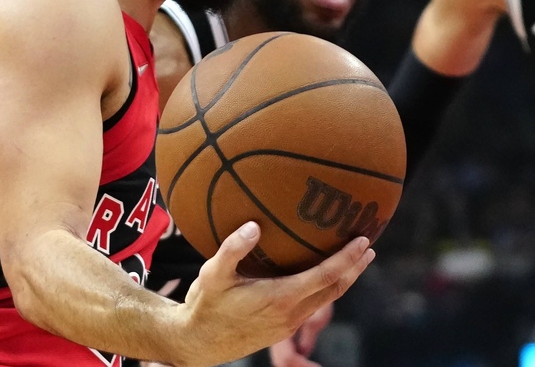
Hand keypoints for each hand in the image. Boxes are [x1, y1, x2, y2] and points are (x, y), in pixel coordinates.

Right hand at [175, 222, 372, 366]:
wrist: (199, 342)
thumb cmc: (206, 306)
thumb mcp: (212, 274)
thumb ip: (233, 249)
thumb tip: (253, 226)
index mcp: (281, 298)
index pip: (325, 276)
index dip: (347, 258)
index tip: (363, 240)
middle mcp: (291, 313)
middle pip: (335, 290)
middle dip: (355, 268)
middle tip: (369, 247)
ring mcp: (289, 323)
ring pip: (325, 300)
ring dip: (343, 279)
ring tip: (354, 261)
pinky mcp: (282, 328)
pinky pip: (312, 305)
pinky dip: (326, 289)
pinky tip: (319, 278)